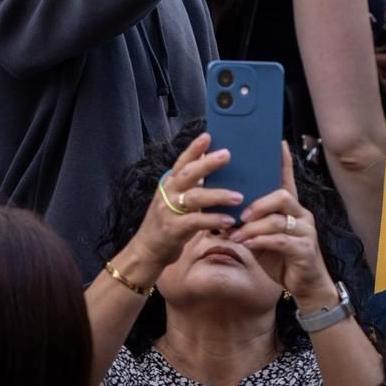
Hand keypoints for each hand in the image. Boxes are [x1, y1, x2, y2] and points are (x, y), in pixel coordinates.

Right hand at [125, 133, 241, 273]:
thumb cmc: (169, 221)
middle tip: (227, 154)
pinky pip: (196, 222)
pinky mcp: (173, 229)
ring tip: (238, 196)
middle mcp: (167, 193)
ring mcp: (168, 211)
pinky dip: (213, 220)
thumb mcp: (176, 199)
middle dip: (207, 164)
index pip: (182, 162)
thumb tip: (210, 164)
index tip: (207, 136)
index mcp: (169, 183)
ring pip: (194, 198)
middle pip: (187, 174)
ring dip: (218, 195)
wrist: (147, 249)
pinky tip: (229, 220)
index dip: (193, 149)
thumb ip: (192, 184)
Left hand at [229, 142, 337, 309]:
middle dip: (258, 203)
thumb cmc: (282, 259)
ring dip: (254, 227)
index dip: (283, 162)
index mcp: (291, 209)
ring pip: (278, 220)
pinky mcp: (304, 250)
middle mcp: (301, 215)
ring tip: (236, 235)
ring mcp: (305, 232)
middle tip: (240, 214)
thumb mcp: (262, 239)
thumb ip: (250, 226)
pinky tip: (247, 245)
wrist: (306, 286)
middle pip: (282, 196)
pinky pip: (280, 240)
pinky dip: (261, 241)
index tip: (278, 143)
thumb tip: (223, 217)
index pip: (287, 180)